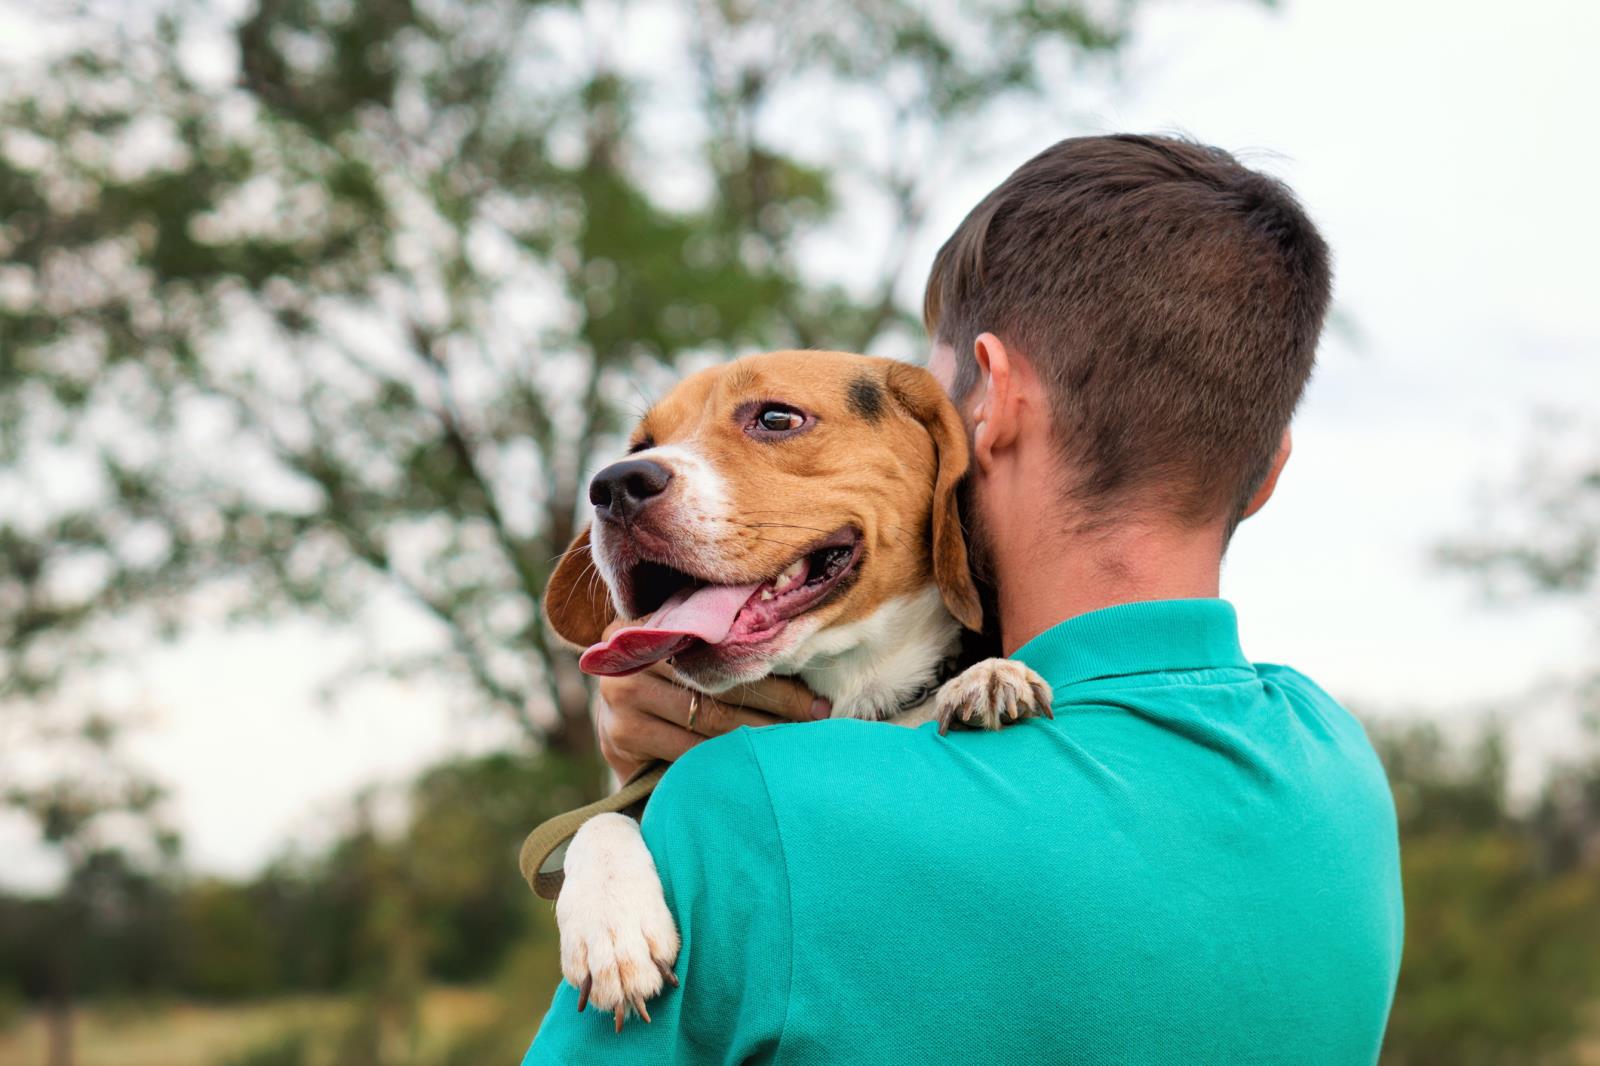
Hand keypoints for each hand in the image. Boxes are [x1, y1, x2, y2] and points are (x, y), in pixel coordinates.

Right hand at [593, 621, 830, 779]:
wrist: (615, 726)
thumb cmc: (665, 684)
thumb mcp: (683, 654)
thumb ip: (718, 645)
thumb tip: (798, 646)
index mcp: (651, 623)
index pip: (722, 645)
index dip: (771, 668)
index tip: (815, 692)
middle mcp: (633, 656)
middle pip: (720, 684)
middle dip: (778, 703)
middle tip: (818, 717)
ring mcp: (621, 698)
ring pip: (710, 720)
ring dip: (758, 735)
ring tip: (796, 742)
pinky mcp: (621, 738)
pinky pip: (688, 751)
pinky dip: (726, 760)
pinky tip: (756, 764)